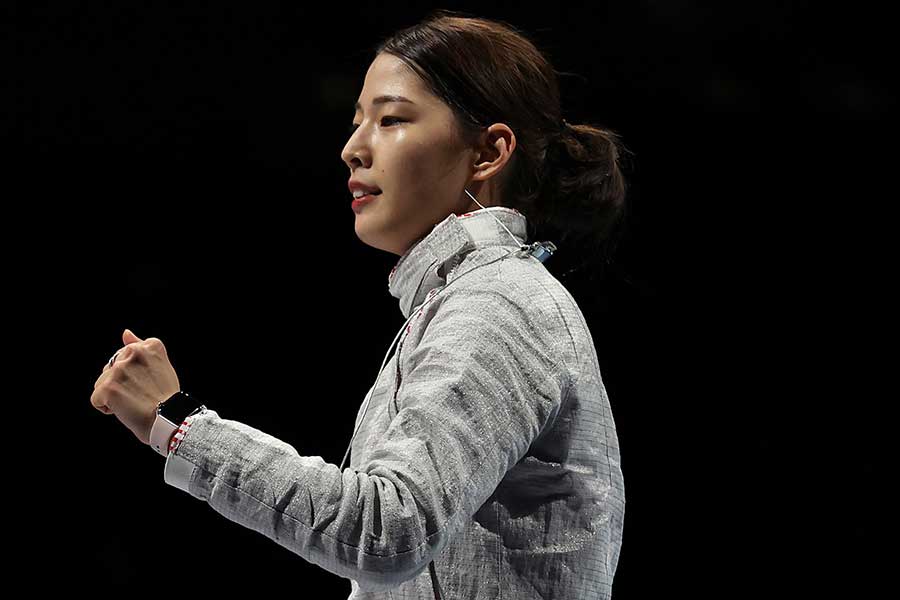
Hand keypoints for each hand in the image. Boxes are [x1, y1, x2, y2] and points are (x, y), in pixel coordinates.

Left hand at [91, 329, 180, 445]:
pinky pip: (96, 400)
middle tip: (142, 394)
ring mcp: (119, 370)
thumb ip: (141, 346)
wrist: (170, 420)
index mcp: (149, 346)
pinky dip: (107, 408)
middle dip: (121, 383)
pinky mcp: (107, 387)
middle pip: (111, 368)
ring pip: (101, 383)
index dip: (134, 374)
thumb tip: (125, 333)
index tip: (148, 383)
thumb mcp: (161, 365)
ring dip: (113, 395)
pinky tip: (125, 409)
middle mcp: (133, 353)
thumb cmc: (167, 398)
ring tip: (134, 402)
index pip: (125, 356)